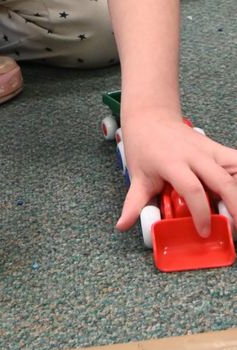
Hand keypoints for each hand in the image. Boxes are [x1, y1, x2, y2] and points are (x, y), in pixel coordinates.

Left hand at [116, 111, 236, 236]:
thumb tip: (123, 225)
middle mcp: (194, 154)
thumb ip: (134, 203)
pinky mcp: (217, 148)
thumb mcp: (137, 175)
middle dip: (234, 206)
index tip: (203, 231)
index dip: (201, 212)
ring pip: (235, 167)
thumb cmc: (143, 146)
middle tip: (234, 229)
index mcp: (172, 162)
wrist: (150, 118)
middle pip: (222, 180)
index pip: (192, 189)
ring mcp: (208, 149)